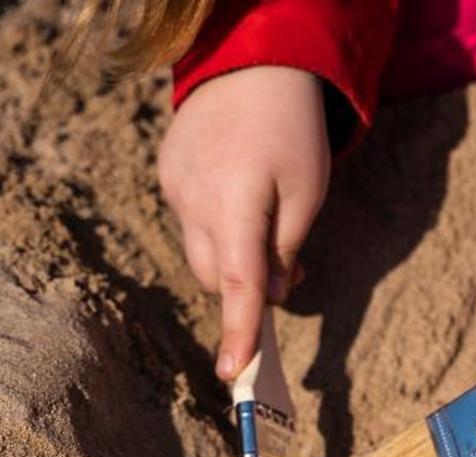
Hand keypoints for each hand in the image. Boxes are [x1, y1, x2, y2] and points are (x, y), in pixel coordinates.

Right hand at [159, 66, 330, 379]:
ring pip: (201, 251)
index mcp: (236, 204)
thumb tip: (270, 297)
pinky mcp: (167, 176)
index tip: (232, 370)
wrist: (251, 67)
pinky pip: (192, 221)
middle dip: (247, 287)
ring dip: (233, 257)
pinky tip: (241, 193)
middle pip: (213, 276)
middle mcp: (193, 200)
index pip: (236, 283)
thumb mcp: (308, 192)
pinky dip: (218, 228)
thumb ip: (285, 248)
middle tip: (293, 267)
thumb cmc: (292, 132)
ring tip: (269, 223)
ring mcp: (173, 187)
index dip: (238, 329)